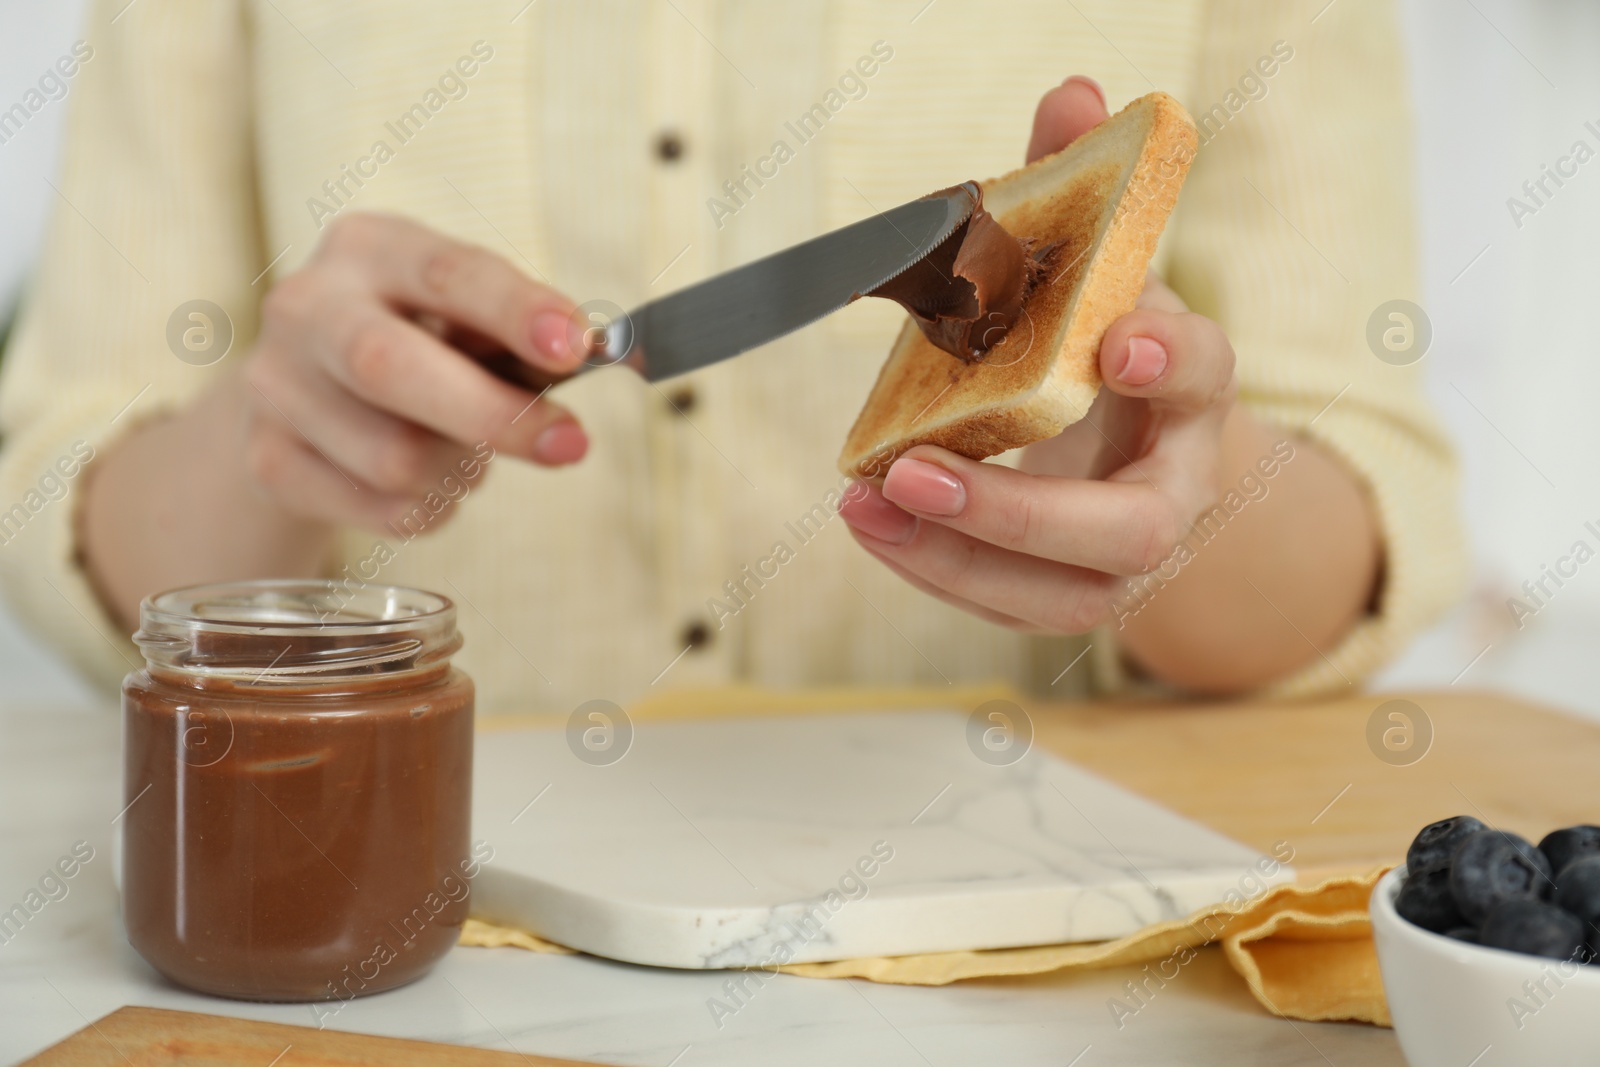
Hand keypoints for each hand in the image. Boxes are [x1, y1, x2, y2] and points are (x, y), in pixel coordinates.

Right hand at [243, 212, 588, 529]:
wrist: (308, 396)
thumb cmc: (418, 344)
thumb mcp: (464, 316)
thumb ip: (522, 335)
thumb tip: (599, 355)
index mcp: (368, 248)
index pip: (444, 272)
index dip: (513, 311)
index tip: (574, 346)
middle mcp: (305, 307)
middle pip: (389, 367)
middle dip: (492, 414)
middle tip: (570, 443)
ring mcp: (275, 386)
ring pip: (395, 457)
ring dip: (464, 469)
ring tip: (471, 454)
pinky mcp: (269, 460)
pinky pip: (385, 510)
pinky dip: (435, 508)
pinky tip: (434, 484)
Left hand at [838, 76, 1238, 634]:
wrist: (1139, 457)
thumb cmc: (1107, 352)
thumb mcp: (1098, 273)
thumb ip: (1078, 191)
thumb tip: (1073, 94)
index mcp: (1191, 393)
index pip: (1205, 375)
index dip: (1171, 360)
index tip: (1117, 346)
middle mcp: (1174, 489)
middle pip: (1131, 528)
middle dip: (1021, 510)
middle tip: (917, 472)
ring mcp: (1127, 563)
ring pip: (1064, 596)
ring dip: (956, 557)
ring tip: (864, 509)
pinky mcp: (1072, 598)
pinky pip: (1010, 607)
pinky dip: (936, 571)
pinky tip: (870, 525)